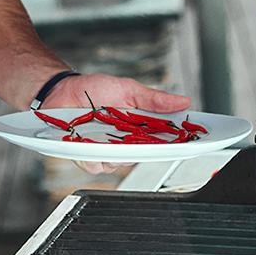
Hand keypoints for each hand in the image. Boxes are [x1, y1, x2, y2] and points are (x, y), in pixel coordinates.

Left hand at [43, 73, 191, 175]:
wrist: (62, 90)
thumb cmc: (94, 90)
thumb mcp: (128, 89)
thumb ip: (154, 99)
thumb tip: (183, 101)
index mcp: (139, 128)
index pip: (164, 141)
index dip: (179, 144)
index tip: (193, 142)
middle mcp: (125, 143)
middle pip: (144, 156)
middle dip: (146, 148)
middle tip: (141, 135)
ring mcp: (106, 151)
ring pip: (119, 164)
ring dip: (115, 150)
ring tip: (107, 132)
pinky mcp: (86, 156)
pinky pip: (96, 165)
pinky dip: (93, 154)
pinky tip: (88, 141)